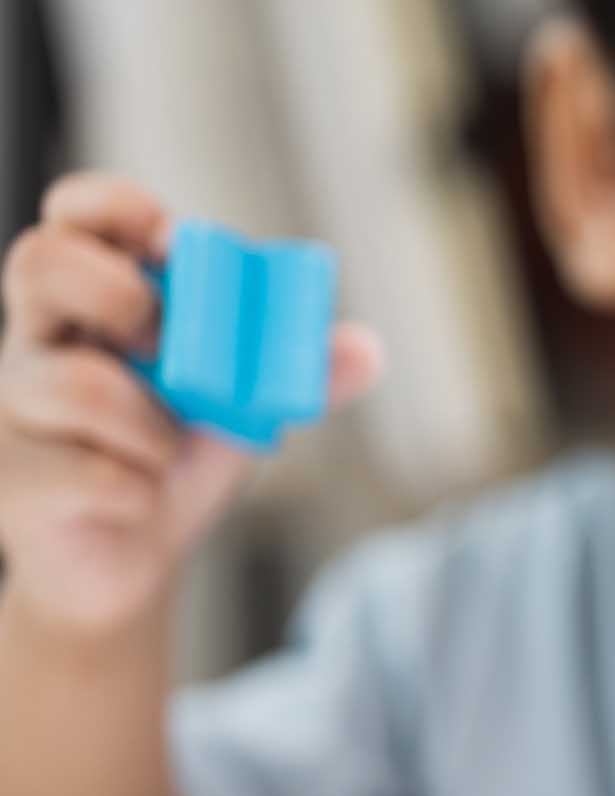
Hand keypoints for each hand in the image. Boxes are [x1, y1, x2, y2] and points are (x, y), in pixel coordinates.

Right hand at [0, 173, 380, 637]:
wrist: (132, 558)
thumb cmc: (171, 460)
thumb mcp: (242, 406)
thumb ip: (296, 372)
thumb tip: (368, 348)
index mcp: (88, 303)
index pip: (74, 214)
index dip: (116, 207)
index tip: (175, 240)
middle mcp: (35, 338)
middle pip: (40, 260)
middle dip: (120, 294)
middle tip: (166, 341)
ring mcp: (10, 405)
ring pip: (72, 383)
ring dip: (150, 426)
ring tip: (164, 450)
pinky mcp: (10, 478)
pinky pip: (86, 474)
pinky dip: (135, 493)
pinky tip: (135, 500)